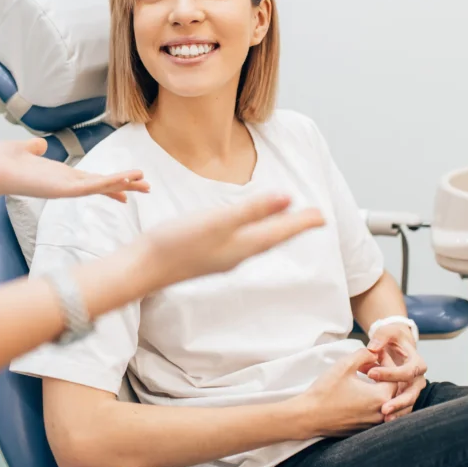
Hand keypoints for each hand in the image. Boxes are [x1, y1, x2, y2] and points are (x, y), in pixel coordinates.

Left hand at [0, 138, 149, 201]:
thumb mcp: (22, 149)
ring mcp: (64, 188)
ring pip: (100, 186)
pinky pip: (91, 187)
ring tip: (144, 183)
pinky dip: (109, 183)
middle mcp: (64, 184)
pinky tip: (125, 180)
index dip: (110, 181)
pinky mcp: (61, 190)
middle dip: (124, 185)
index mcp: (58, 175)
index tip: (128, 184)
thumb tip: (39, 144)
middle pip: (101, 185)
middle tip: (148, 188)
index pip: (90, 179)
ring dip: (123, 183)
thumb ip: (33, 148)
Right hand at [140, 194, 324, 290]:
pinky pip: (242, 244)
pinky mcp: (207, 256)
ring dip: (275, 231)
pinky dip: (254, 234)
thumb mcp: (218, 221)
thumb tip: (288, 198)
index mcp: (244, 245)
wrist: (143, 268)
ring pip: (259, 242)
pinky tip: (247, 231)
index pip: (282, 232)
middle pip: (274, 239)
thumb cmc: (177, 243)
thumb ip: (253, 210)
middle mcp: (237, 255)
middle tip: (313, 219)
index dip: (303, 222)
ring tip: (287, 223)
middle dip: (294, 227)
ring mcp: (222, 258)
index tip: (324, 216)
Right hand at [290, 348, 396, 438]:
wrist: (309, 417)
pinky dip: (372, 401)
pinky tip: (358, 392)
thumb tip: (374, 352)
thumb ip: (364, 354)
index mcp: (380, 397)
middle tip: (370, 364)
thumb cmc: (326, 391)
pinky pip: (375, 413)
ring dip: (378, 388)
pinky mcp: (363, 429)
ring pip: (385, 402)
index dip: (387, 362)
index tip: (376, 354)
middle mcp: (381, 413)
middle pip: (392, 390)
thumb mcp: (344, 365)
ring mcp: (372, 424)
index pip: (395, 376)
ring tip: (365, 377)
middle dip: (383, 375)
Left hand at [366, 325, 427, 421]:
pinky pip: (403, 409)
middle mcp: (418, 379)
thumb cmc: (392, 339)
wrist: (397, 347)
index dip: (389, 373)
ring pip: (409, 405)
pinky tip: (383, 422)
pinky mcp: (406, 398)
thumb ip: (381, 337)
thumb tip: (372, 348)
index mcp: (417, 363)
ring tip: (384, 419)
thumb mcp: (388, 332)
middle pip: (412, 393)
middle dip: (398, 402)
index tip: (370, 373)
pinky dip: (395, 415)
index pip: (407, 371)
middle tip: (383, 408)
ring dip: (397, 413)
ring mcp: (413, 390)